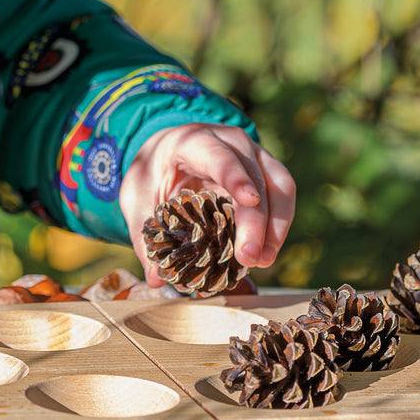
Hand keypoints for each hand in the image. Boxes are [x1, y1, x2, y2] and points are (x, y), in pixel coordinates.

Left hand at [119, 123, 295, 285]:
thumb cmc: (153, 170)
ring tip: (263, 260)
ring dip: (277, 225)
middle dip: (257, 221)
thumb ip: (143, 232)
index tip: (250, 201)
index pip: (220, 156)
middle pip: (255, 177)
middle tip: (249, 259)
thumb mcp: (136, 195)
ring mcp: (254, 155)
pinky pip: (283, 196)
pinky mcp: (266, 171)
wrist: (168, 149)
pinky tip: (266, 252)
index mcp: (195, 142)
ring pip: (280, 185)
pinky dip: (279, 225)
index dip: (236, 177)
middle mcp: (232, 142)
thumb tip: (155, 278)